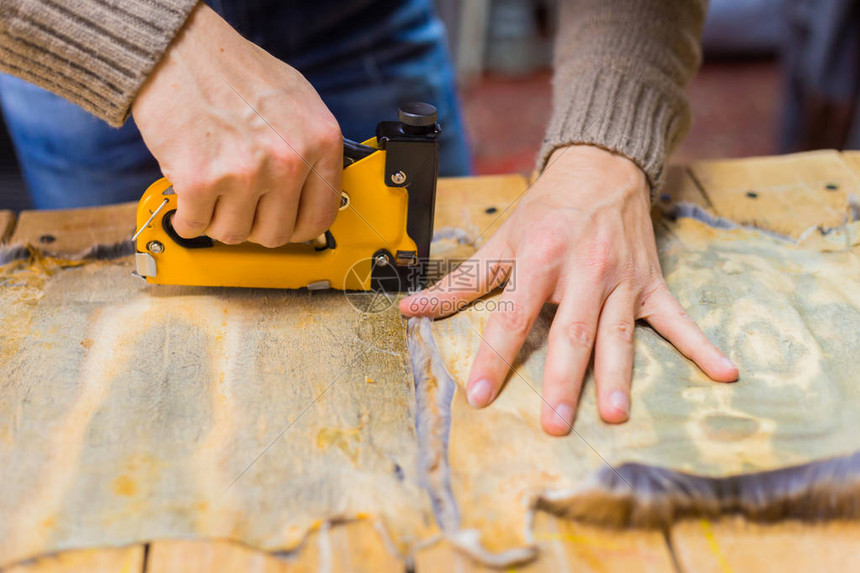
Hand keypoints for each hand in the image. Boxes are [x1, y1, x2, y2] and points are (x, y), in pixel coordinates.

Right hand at [132, 3, 342, 245]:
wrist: (181, 48)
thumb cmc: (235, 71)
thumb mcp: (299, 102)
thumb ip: (311, 150)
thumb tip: (312, 193)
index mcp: (320, 142)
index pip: (319, 217)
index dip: (296, 226)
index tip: (281, 222)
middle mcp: (288, 160)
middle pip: (275, 234)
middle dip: (254, 224)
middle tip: (240, 203)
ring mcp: (246, 173)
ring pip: (234, 234)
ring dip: (218, 219)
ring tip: (214, 189)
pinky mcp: (200, 180)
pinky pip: (194, 225)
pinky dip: (187, 218)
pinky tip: (188, 197)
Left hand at [400, 145, 737, 434]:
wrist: (601, 167)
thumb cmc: (547, 208)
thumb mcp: (502, 238)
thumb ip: (461, 281)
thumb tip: (412, 310)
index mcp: (541, 257)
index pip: (511, 315)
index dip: (494, 355)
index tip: (481, 395)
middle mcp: (583, 270)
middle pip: (570, 332)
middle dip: (562, 378)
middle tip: (554, 422)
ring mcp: (622, 279)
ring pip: (618, 333)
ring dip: (618, 375)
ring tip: (615, 413)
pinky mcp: (651, 283)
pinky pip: (677, 318)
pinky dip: (701, 345)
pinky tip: (725, 373)